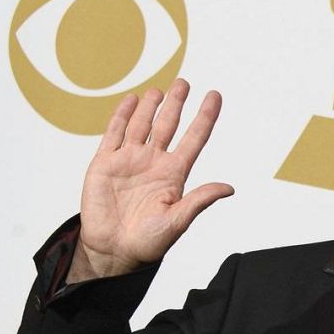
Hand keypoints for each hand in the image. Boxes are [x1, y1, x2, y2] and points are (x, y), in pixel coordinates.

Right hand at [71, 79, 233, 280]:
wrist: (114, 250)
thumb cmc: (149, 241)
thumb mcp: (178, 220)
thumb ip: (200, 200)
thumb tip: (229, 188)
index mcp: (174, 174)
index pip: (194, 138)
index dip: (205, 117)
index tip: (215, 95)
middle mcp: (154, 162)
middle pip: (168, 125)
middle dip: (176, 104)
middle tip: (184, 82)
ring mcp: (129, 160)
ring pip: (142, 125)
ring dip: (151, 106)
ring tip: (160, 90)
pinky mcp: (105, 163)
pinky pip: (114, 133)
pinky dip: (122, 116)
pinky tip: (131, 100)